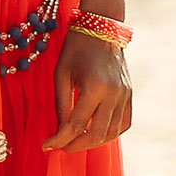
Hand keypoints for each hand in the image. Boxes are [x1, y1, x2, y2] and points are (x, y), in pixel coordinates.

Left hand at [44, 27, 131, 151]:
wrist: (100, 29)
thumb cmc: (75, 49)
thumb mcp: (60, 75)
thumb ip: (61, 105)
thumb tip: (58, 133)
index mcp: (94, 87)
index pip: (76, 125)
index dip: (59, 139)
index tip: (46, 145)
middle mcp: (114, 94)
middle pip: (96, 134)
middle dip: (75, 145)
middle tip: (60, 145)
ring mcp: (125, 95)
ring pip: (111, 133)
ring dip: (92, 141)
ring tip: (75, 140)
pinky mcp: (130, 95)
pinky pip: (124, 123)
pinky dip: (110, 133)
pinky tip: (95, 132)